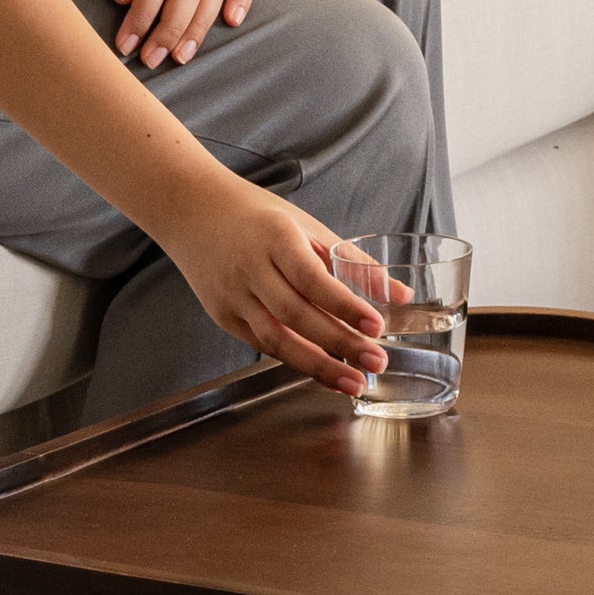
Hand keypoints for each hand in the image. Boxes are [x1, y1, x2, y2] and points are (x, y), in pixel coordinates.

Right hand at [162, 180, 390, 398]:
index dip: (344, 305)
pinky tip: (325, 373)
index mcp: (274, 238)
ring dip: (318, 366)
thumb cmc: (258, 216)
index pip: (312, 278)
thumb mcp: (307, 226)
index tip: (376, 326)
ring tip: (354, 383)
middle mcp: (249, 269)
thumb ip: (353, 261)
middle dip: (340, 344)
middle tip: (377, 363)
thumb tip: (402, 295)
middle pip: (295, 315)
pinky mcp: (222, 316)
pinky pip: (262, 345)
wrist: (191, 211)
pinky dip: (296, 360)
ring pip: (275, 340)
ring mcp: (231, 296)